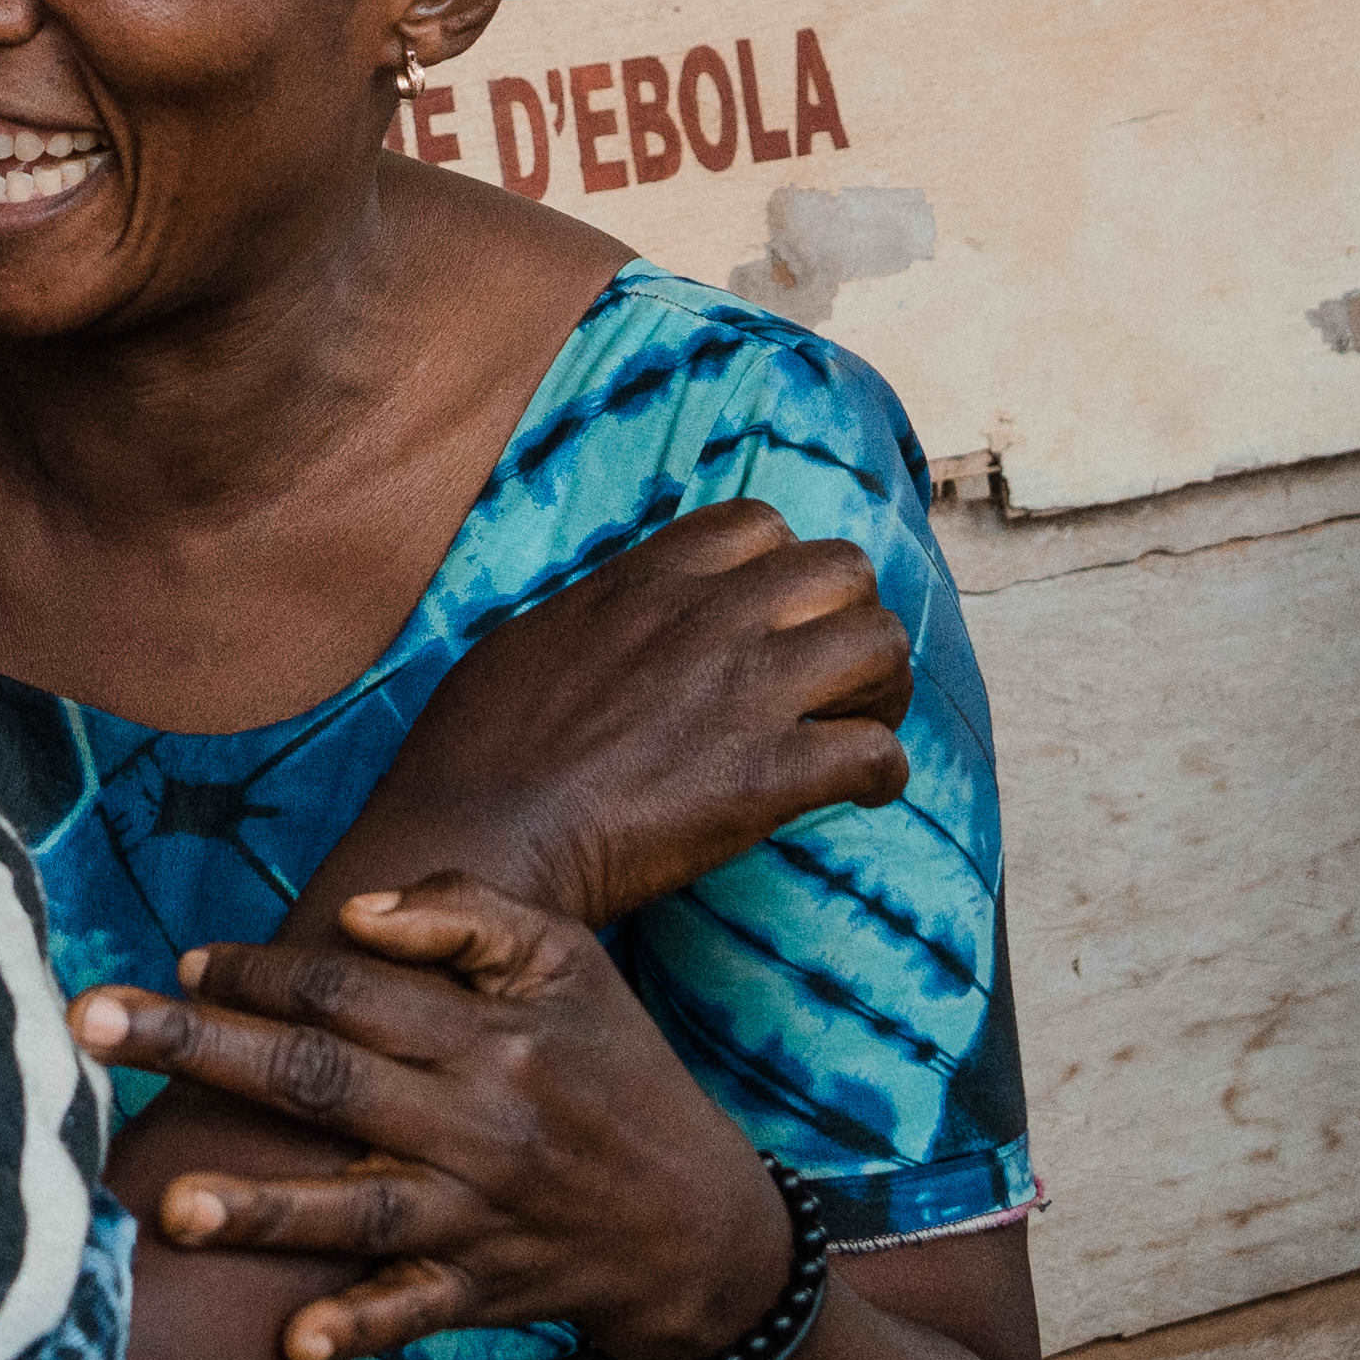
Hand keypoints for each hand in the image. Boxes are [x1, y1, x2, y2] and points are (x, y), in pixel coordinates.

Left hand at [73, 876, 792, 1359]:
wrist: (694, 1222)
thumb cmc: (612, 1070)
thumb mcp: (570, 965)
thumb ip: (469, 915)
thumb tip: (355, 913)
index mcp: (491, 1030)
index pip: (352, 989)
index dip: (262, 972)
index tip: (182, 963)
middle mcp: (478, 1120)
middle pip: (321, 1078)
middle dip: (202, 1050)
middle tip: (90, 1025)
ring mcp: (476, 1213)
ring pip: (353, 1208)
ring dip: (263, 1210)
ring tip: (173, 1208)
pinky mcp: (480, 1291)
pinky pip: (410, 1313)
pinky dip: (356, 1327)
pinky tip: (289, 1340)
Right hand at [353, 506, 913, 927]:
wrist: (478, 836)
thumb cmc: (476, 753)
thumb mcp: (529, 637)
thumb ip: (600, 612)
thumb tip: (625, 616)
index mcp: (648, 580)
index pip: (760, 523)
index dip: (785, 568)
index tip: (777, 616)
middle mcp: (710, 619)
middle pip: (843, 569)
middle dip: (852, 618)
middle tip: (838, 675)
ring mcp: (745, 693)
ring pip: (881, 645)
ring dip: (883, 686)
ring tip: (863, 723)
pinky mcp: (768, 778)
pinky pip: (877, 753)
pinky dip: (883, 772)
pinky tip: (862, 792)